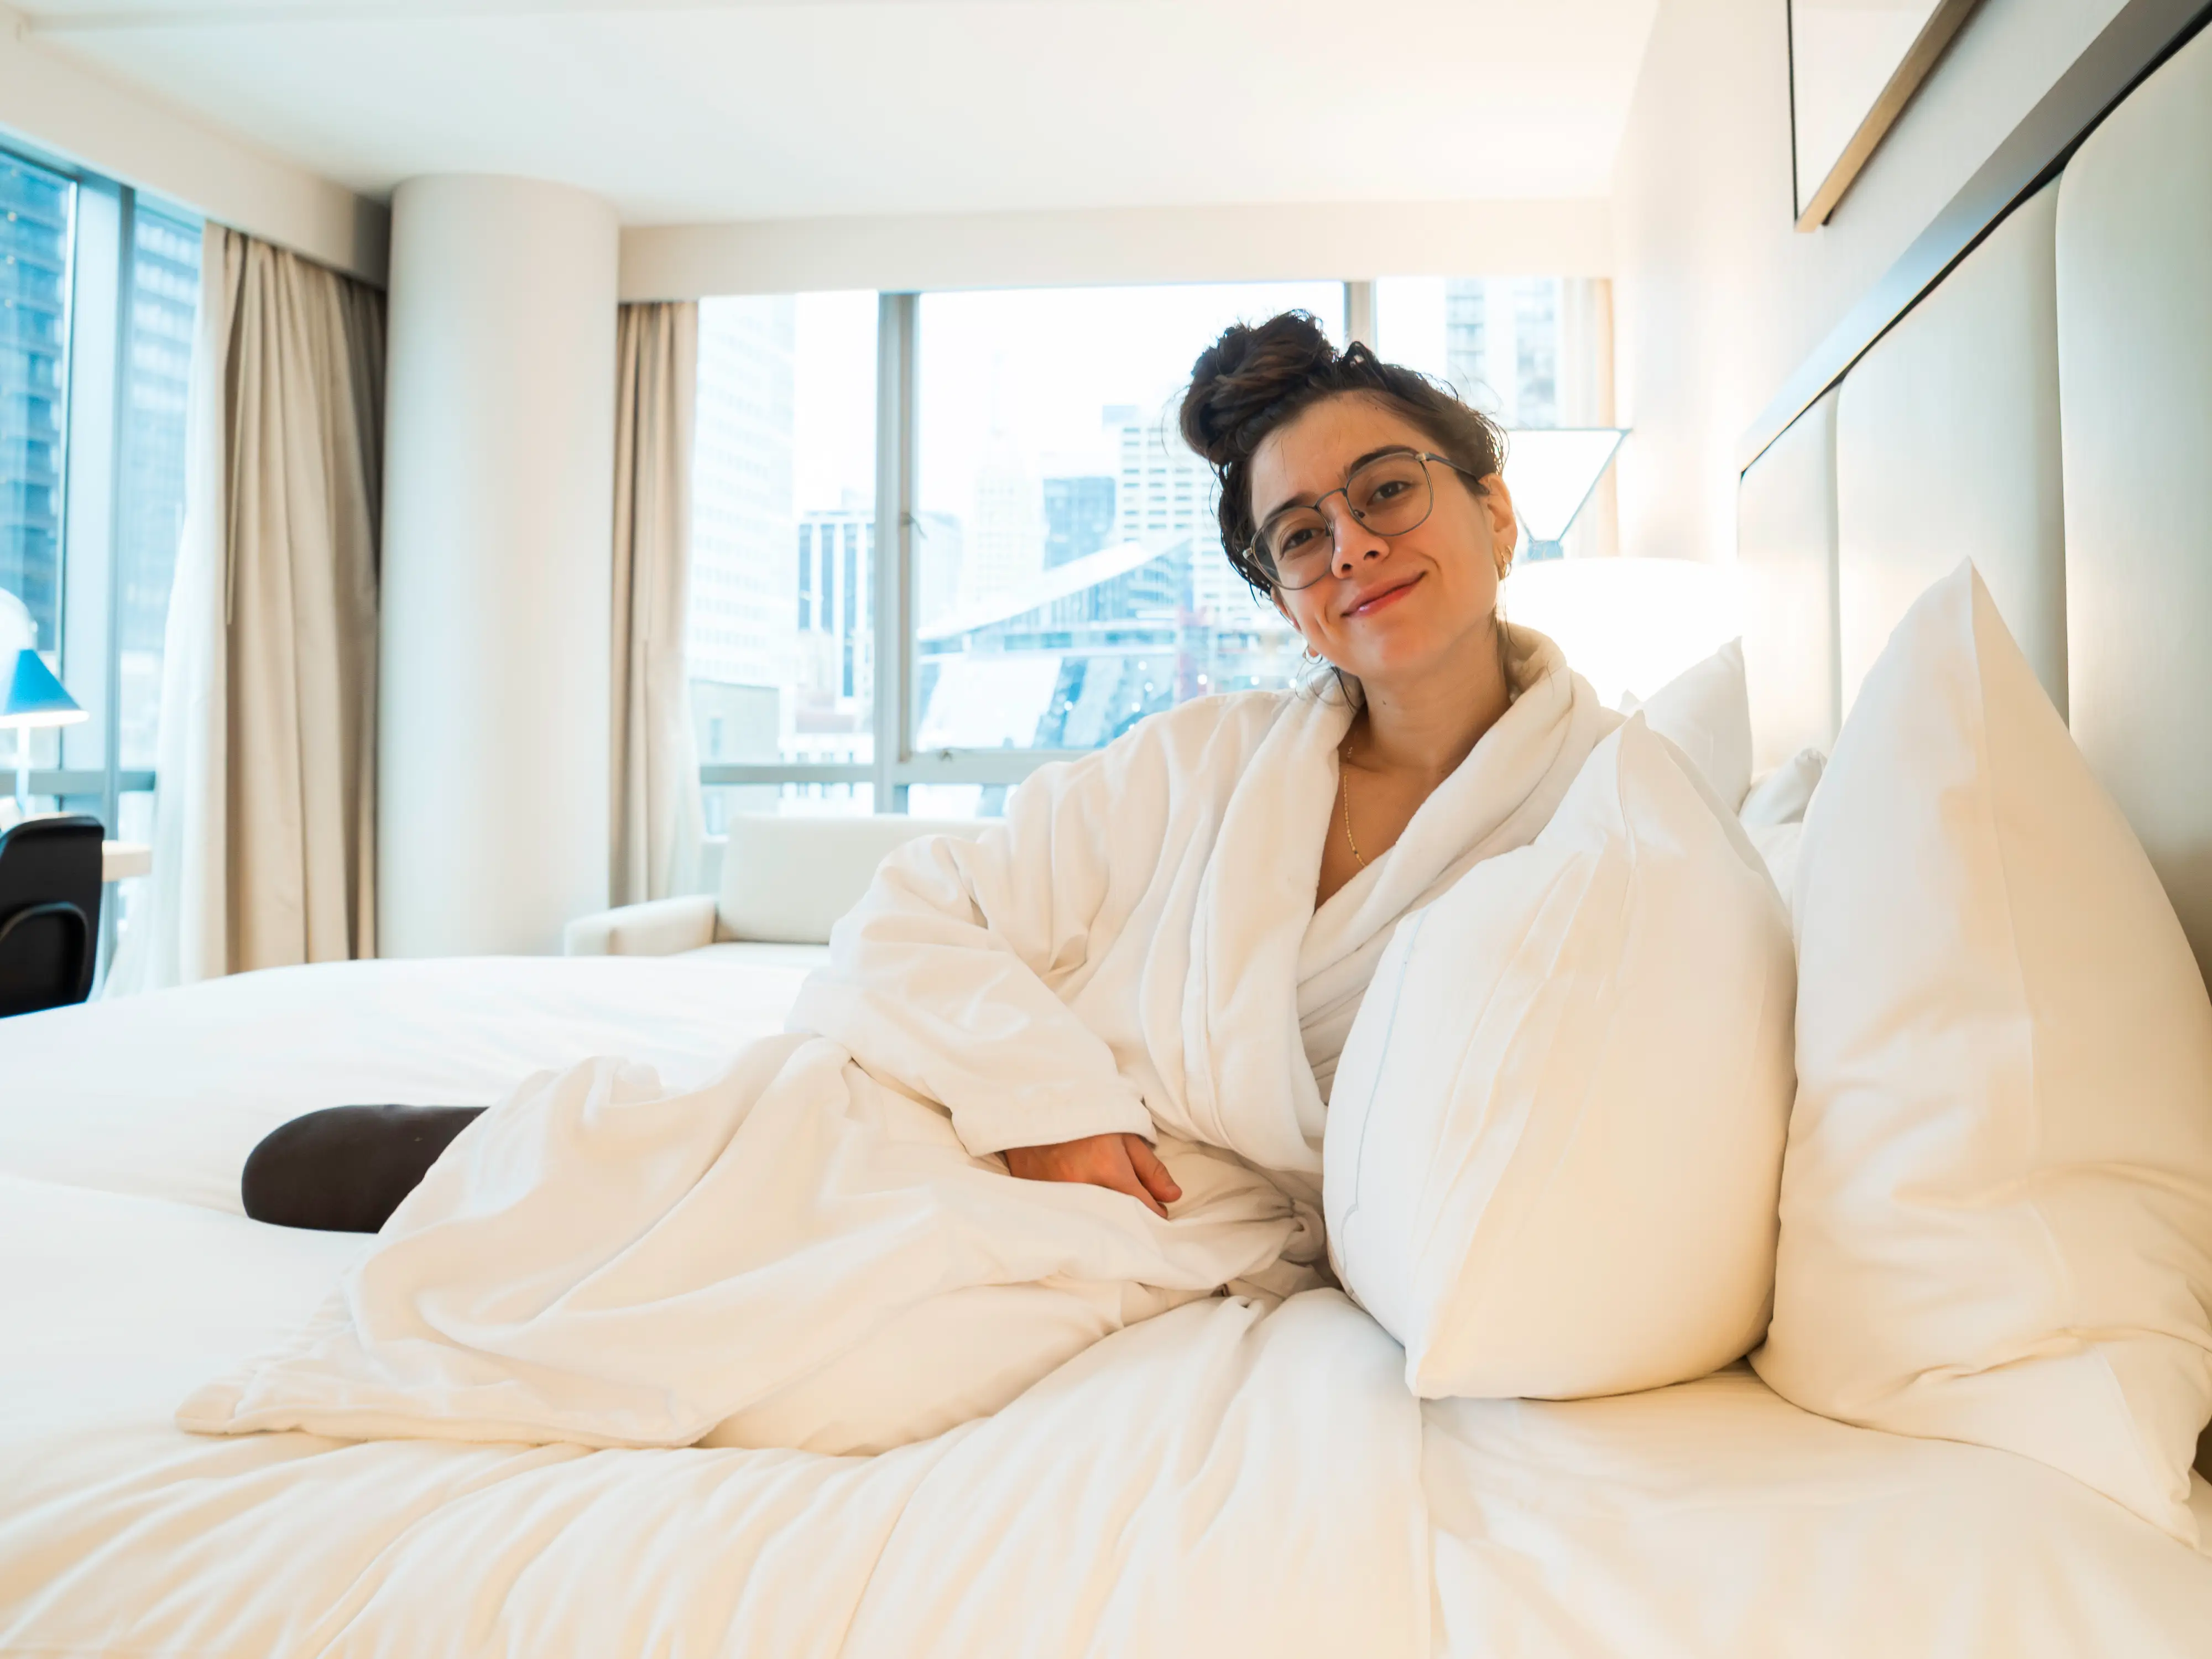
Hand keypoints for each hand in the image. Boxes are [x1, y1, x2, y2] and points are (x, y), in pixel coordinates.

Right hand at [1003, 1132, 1182, 1217]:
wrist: (1035, 1110)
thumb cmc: (1086, 1119)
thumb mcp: (1124, 1135)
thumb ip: (1151, 1168)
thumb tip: (1173, 1198)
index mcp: (1109, 1171)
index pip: (1144, 1209)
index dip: (1155, 1211)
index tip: (1156, 1207)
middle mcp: (1083, 1190)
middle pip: (1120, 1223)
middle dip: (1132, 1220)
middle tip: (1133, 1208)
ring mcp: (1059, 1199)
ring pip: (1097, 1225)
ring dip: (1108, 1221)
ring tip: (1110, 1204)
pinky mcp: (1042, 1202)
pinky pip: (1072, 1220)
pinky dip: (1083, 1218)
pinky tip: (1085, 1207)